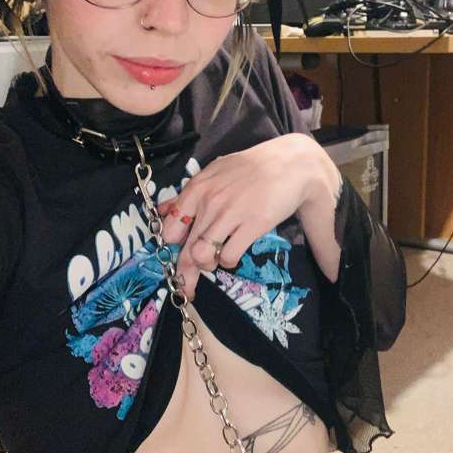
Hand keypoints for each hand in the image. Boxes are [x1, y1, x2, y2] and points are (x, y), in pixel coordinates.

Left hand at [157, 133, 323, 299]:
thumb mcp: (214, 173)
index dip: (172, 245)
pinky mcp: (251, 225)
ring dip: (208, 264)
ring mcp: (229, 215)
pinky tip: (234, 253)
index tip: (179, 252)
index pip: (171, 227)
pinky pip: (228, 256)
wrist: (290, 165)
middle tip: (187, 287)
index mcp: (197, 189)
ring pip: (202, 255)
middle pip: (185, 248)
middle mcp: (209, 202)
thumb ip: (188, 194)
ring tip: (216, 259)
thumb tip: (162, 212)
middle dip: (185, 273)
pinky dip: (228, 261)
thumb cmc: (251, 168)